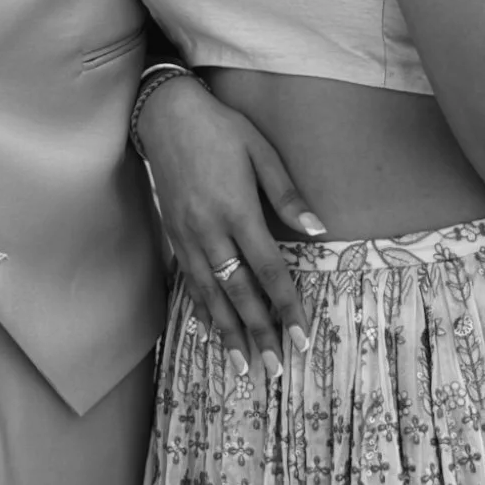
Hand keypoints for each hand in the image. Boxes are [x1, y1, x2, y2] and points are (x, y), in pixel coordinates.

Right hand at [136, 76, 320, 374]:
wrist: (165, 114)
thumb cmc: (220, 128)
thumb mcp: (261, 151)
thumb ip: (286, 194)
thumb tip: (318, 230)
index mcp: (238, 210)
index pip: (268, 271)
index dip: (286, 308)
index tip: (301, 339)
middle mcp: (210, 230)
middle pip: (239, 293)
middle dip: (259, 333)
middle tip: (276, 370)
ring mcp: (187, 235)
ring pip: (210, 295)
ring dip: (228, 333)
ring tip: (243, 367)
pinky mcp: (172, 233)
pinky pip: (189, 280)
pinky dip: (201, 309)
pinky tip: (209, 330)